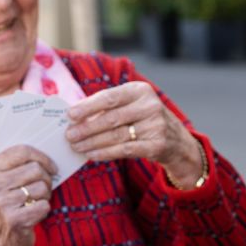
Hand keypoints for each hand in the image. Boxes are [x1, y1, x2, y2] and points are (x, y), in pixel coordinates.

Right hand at [0, 145, 55, 245]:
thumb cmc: (8, 204)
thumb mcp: (4, 182)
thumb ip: (19, 166)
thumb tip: (48, 158)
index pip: (22, 151)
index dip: (42, 157)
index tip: (52, 167)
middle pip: (35, 169)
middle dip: (46, 179)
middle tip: (43, 188)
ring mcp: (2, 202)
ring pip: (42, 187)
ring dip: (45, 196)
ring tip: (35, 202)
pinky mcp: (13, 219)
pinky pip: (43, 205)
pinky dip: (43, 210)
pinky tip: (32, 214)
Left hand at [65, 82, 204, 187]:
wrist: (177, 141)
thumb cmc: (144, 120)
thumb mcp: (131, 105)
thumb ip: (107, 107)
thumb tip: (74, 114)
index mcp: (140, 90)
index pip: (109, 97)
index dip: (88, 106)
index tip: (70, 115)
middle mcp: (150, 105)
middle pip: (111, 118)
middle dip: (86, 128)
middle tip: (69, 135)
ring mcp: (155, 125)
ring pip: (116, 135)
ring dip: (92, 142)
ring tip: (76, 146)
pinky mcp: (157, 145)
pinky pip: (124, 150)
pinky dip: (105, 153)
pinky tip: (91, 155)